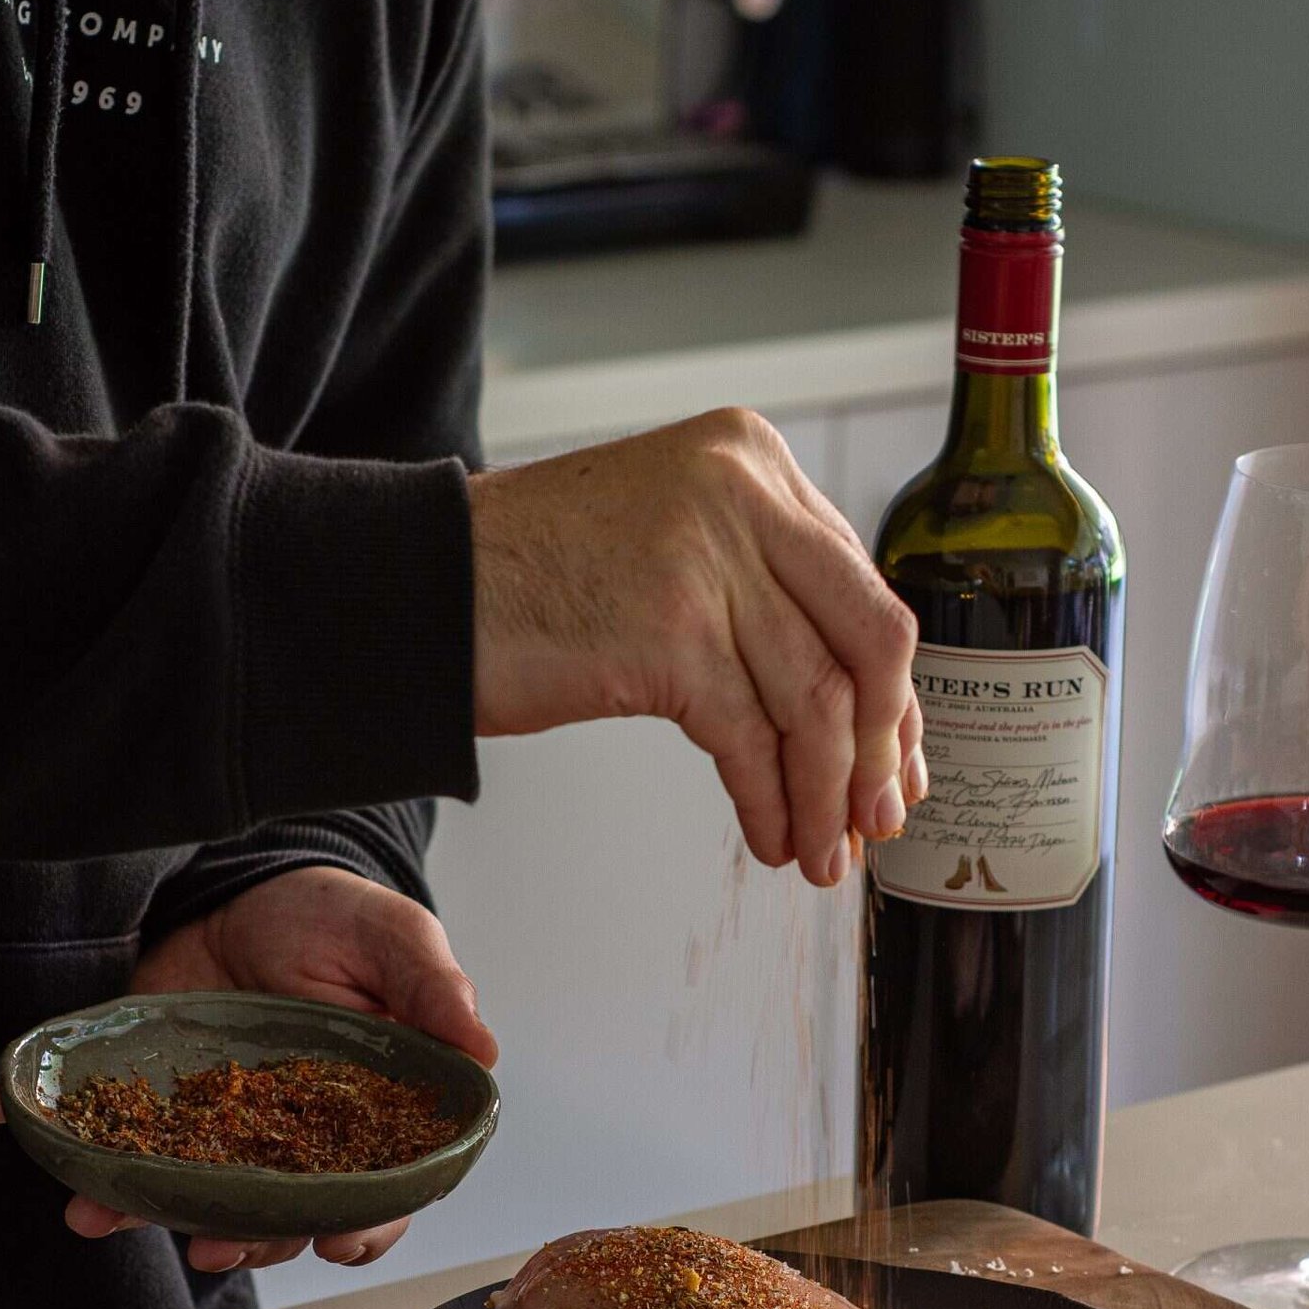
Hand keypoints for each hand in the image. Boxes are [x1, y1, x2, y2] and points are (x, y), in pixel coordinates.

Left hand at [0, 867, 496, 1278]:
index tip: (339, 1238)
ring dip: (177, 1227)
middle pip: (294, 1215)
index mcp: (376, 1111)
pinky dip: (107, 1189)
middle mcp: (306, 1139)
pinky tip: (83, 1198)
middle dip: (259, 1239)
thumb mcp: (391, 937)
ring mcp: (233, 1134)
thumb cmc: (332, 917)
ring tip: (143, 1225)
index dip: (368, 1224)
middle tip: (223, 1242)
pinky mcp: (170, 1117)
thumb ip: (433, 990)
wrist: (237, 891)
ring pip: (215, 1206)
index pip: (386, 1189)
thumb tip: (483, 1049)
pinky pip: (141, 1167)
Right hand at [470, 409, 924, 886]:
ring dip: (823, 795)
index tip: (894, 762)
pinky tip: (771, 839)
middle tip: (878, 818)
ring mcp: (708, 554)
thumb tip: (851, 704)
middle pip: (870, 637)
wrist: (413, 588)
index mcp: (752, 455)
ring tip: (820, 853)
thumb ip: (758, 588)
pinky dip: (769, 801)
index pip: (861, 585)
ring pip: (815, 700)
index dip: (889, 692)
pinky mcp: (668, 629)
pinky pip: (750, 738)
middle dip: (880, 746)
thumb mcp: (670, 545)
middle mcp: (743, 487)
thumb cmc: (529, 580)